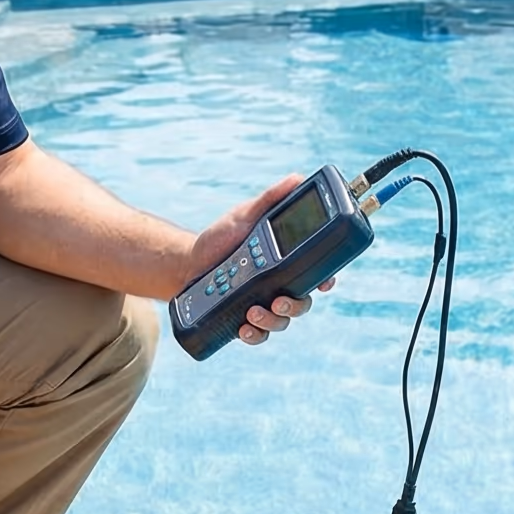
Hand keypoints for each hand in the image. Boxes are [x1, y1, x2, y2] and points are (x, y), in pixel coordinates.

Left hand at [190, 176, 337, 345]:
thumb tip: (297, 178)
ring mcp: (263, 304)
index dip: (326, 279)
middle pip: (302, 302)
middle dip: (296, 305)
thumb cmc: (220, 239)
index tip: (324, 283)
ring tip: (253, 312)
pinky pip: (258, 335)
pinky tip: (243, 329)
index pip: (314, 272)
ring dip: (273, 321)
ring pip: (282, 321)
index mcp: (285, 261)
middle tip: (279, 301)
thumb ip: (270, 200)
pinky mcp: (244, 320)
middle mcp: (278, 285)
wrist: (187, 264)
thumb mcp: (244, 216)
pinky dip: (254, 335)